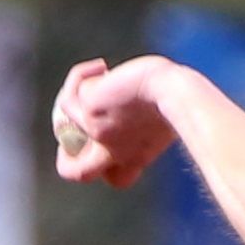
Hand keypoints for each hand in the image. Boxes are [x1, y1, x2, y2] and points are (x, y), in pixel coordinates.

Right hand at [51, 56, 183, 188]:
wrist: (176, 94)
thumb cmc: (183, 99)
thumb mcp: (167, 113)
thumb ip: (148, 116)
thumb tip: (130, 97)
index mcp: (135, 159)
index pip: (116, 178)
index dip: (110, 165)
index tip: (121, 135)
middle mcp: (113, 153)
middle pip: (74, 172)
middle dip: (66, 154)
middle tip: (79, 121)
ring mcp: (97, 134)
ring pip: (61, 126)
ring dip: (70, 99)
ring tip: (92, 79)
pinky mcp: (89, 111)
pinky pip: (69, 96)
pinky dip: (80, 78)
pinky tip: (100, 66)